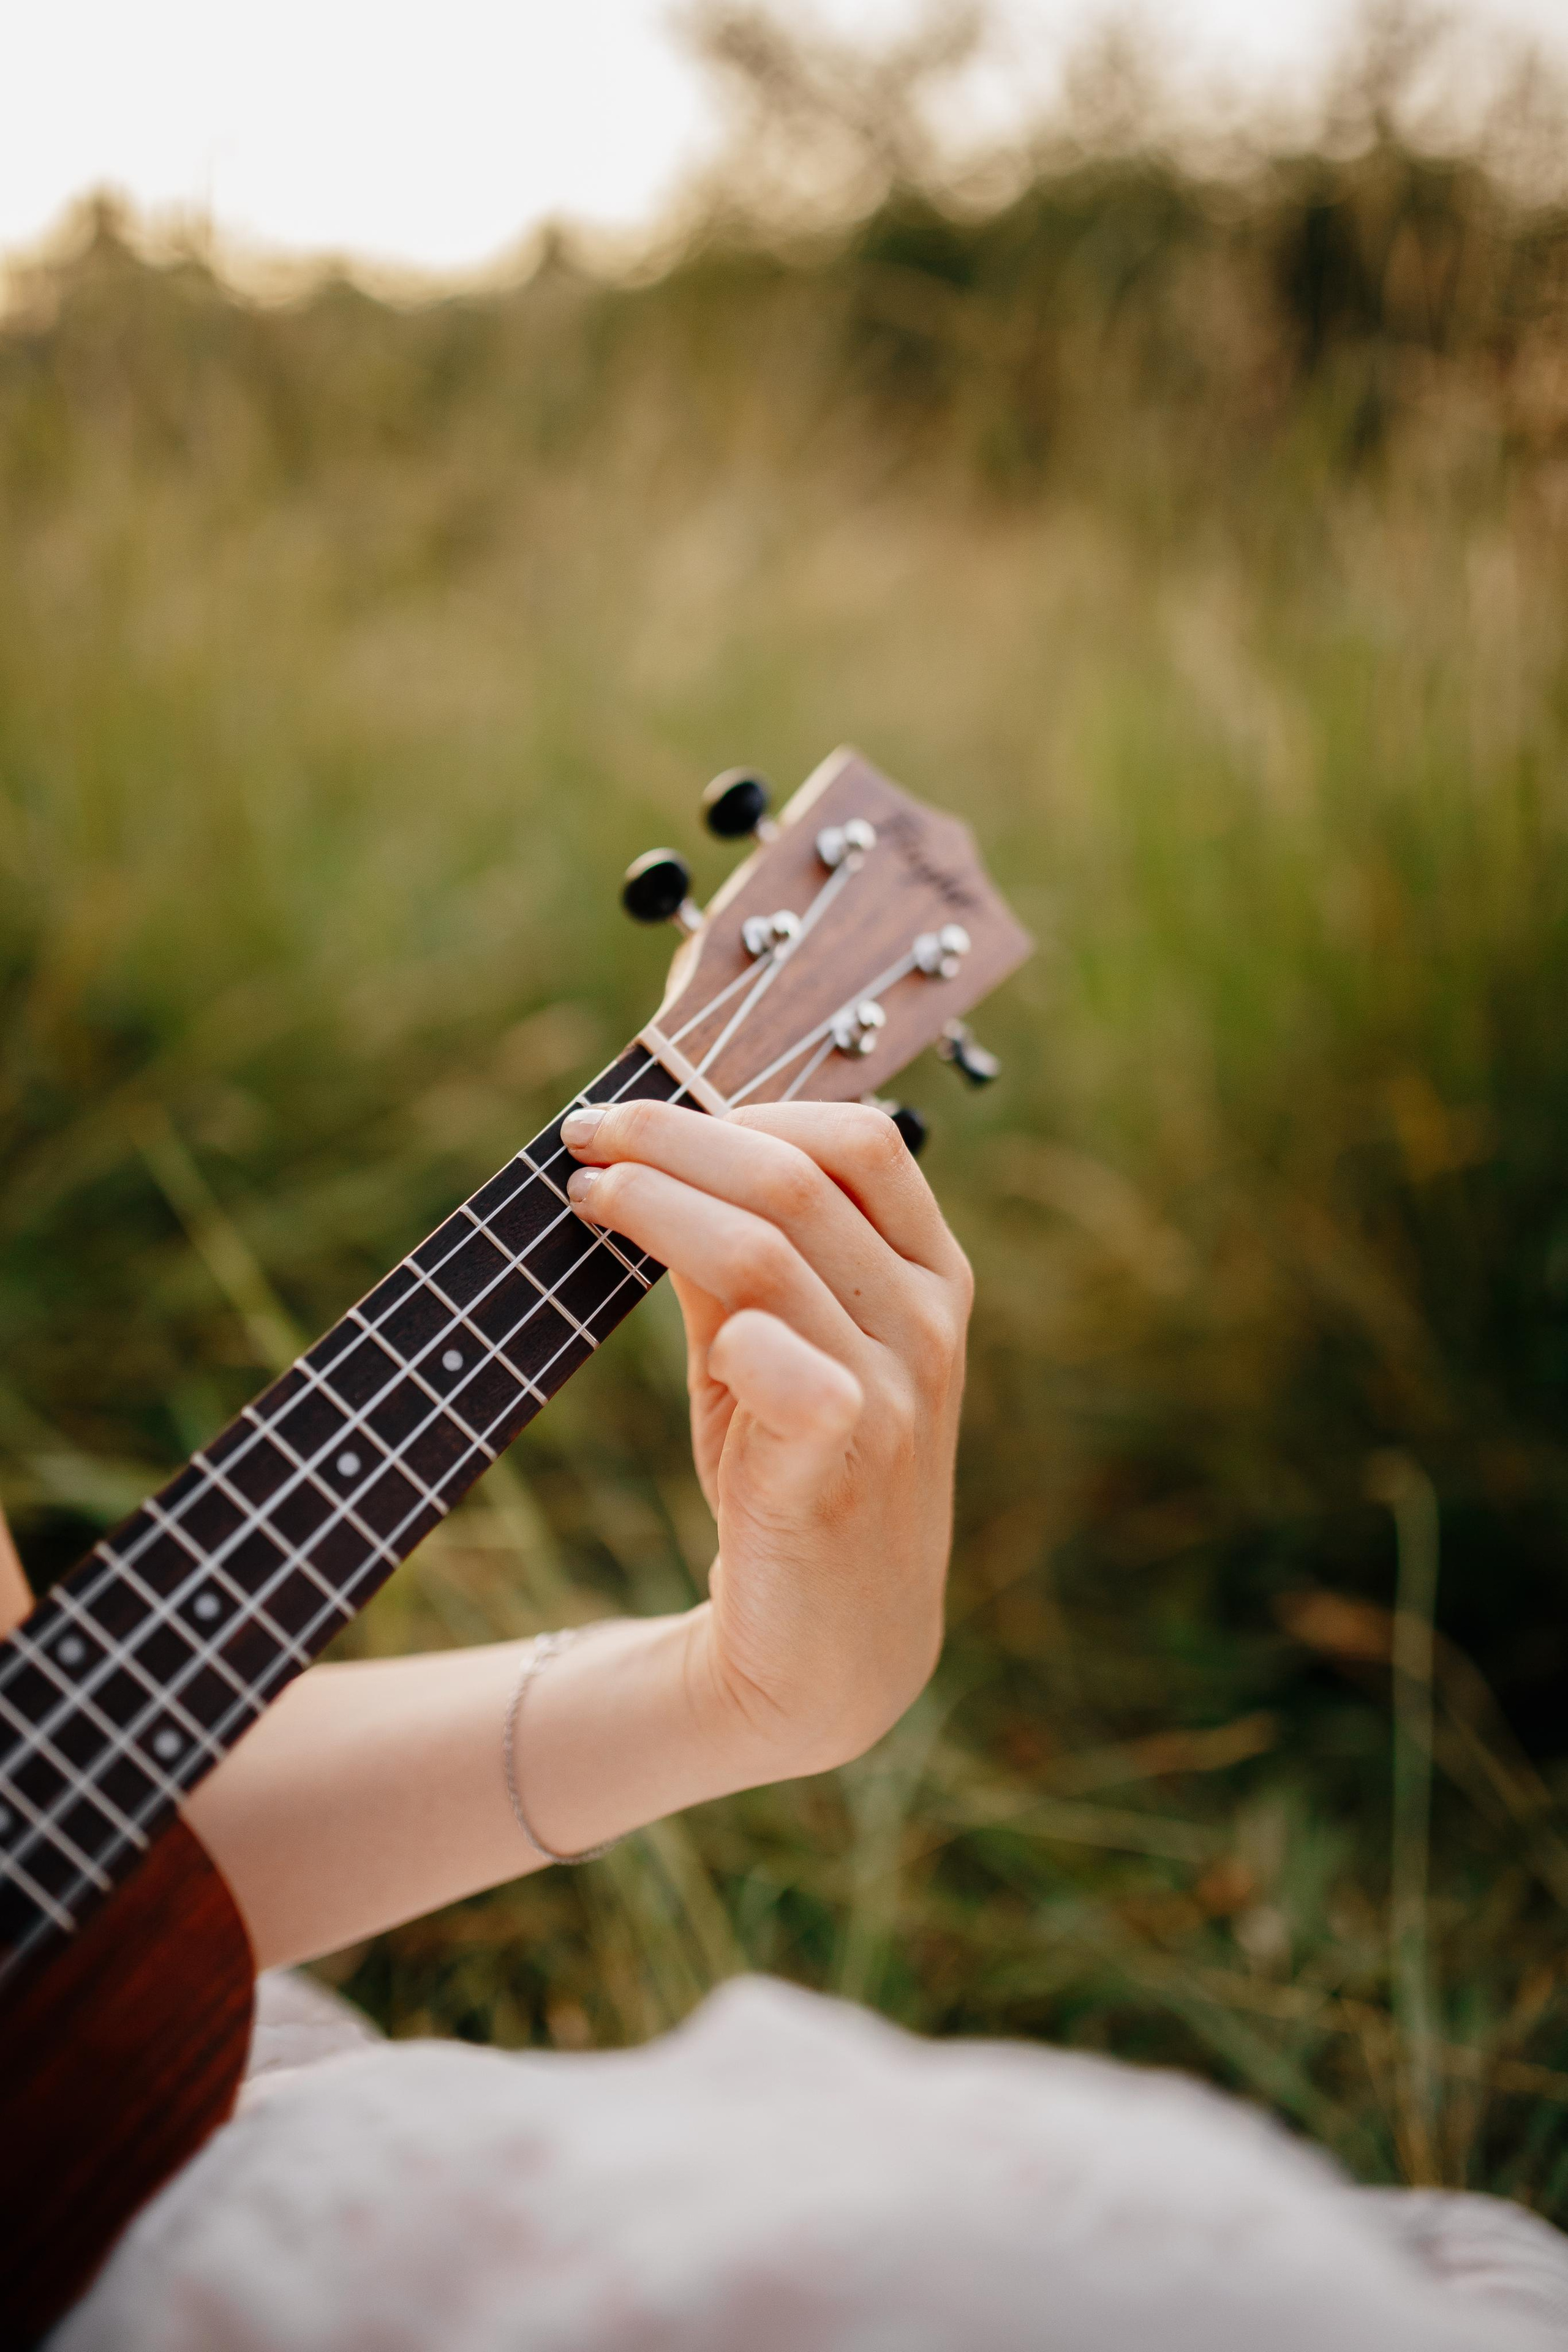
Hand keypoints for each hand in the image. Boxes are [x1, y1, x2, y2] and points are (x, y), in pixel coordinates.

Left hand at [559, 1098, 972, 1777]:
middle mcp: (927, 1320)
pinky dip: (726, 1328)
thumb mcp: (770, 1346)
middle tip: (587, 1133)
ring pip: (771, 1248)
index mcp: (929, 1273)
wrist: (827, 1646)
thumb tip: (652, 1157)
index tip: (642, 1111)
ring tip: (589, 1196)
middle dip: (675, 1137)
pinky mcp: (846, 1461)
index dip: (744, 1105)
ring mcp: (897, 1392)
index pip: (860, 1139)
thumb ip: (736, 1258)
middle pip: (797, 1175)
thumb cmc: (792, 1470)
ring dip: (661, 1205)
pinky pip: (783, 1360)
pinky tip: (673, 1321)